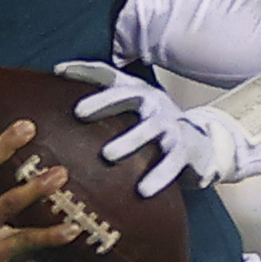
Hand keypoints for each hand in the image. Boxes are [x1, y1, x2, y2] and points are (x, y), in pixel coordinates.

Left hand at [56, 60, 233, 198]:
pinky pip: (171, 163)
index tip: (60, 72)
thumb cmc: (156, 126)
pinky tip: (142, 190)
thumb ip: (104, 101)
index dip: (86, 71)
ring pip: (150, 130)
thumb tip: (59, 83)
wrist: (201, 145)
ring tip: (107, 155)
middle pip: (129, 96)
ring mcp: (171, 126)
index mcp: (138, 92)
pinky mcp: (185, 150)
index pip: (110, 76)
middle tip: (80, 113)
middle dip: (104, 102)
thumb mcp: (134, 110)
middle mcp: (154, 104)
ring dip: (130, 140)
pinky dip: (158, 176)